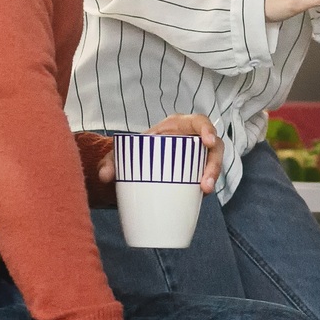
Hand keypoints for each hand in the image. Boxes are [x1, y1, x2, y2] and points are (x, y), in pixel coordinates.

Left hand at [94, 115, 225, 194]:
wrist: (138, 163)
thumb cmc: (136, 151)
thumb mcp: (122, 152)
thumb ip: (111, 160)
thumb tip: (104, 176)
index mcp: (179, 126)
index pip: (199, 122)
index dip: (207, 129)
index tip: (207, 141)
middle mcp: (192, 140)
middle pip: (214, 146)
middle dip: (214, 163)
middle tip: (206, 181)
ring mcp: (198, 157)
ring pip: (214, 163)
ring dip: (212, 176)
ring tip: (204, 191)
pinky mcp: (198, 172)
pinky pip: (207, 178)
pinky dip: (205, 186)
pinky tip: (199, 197)